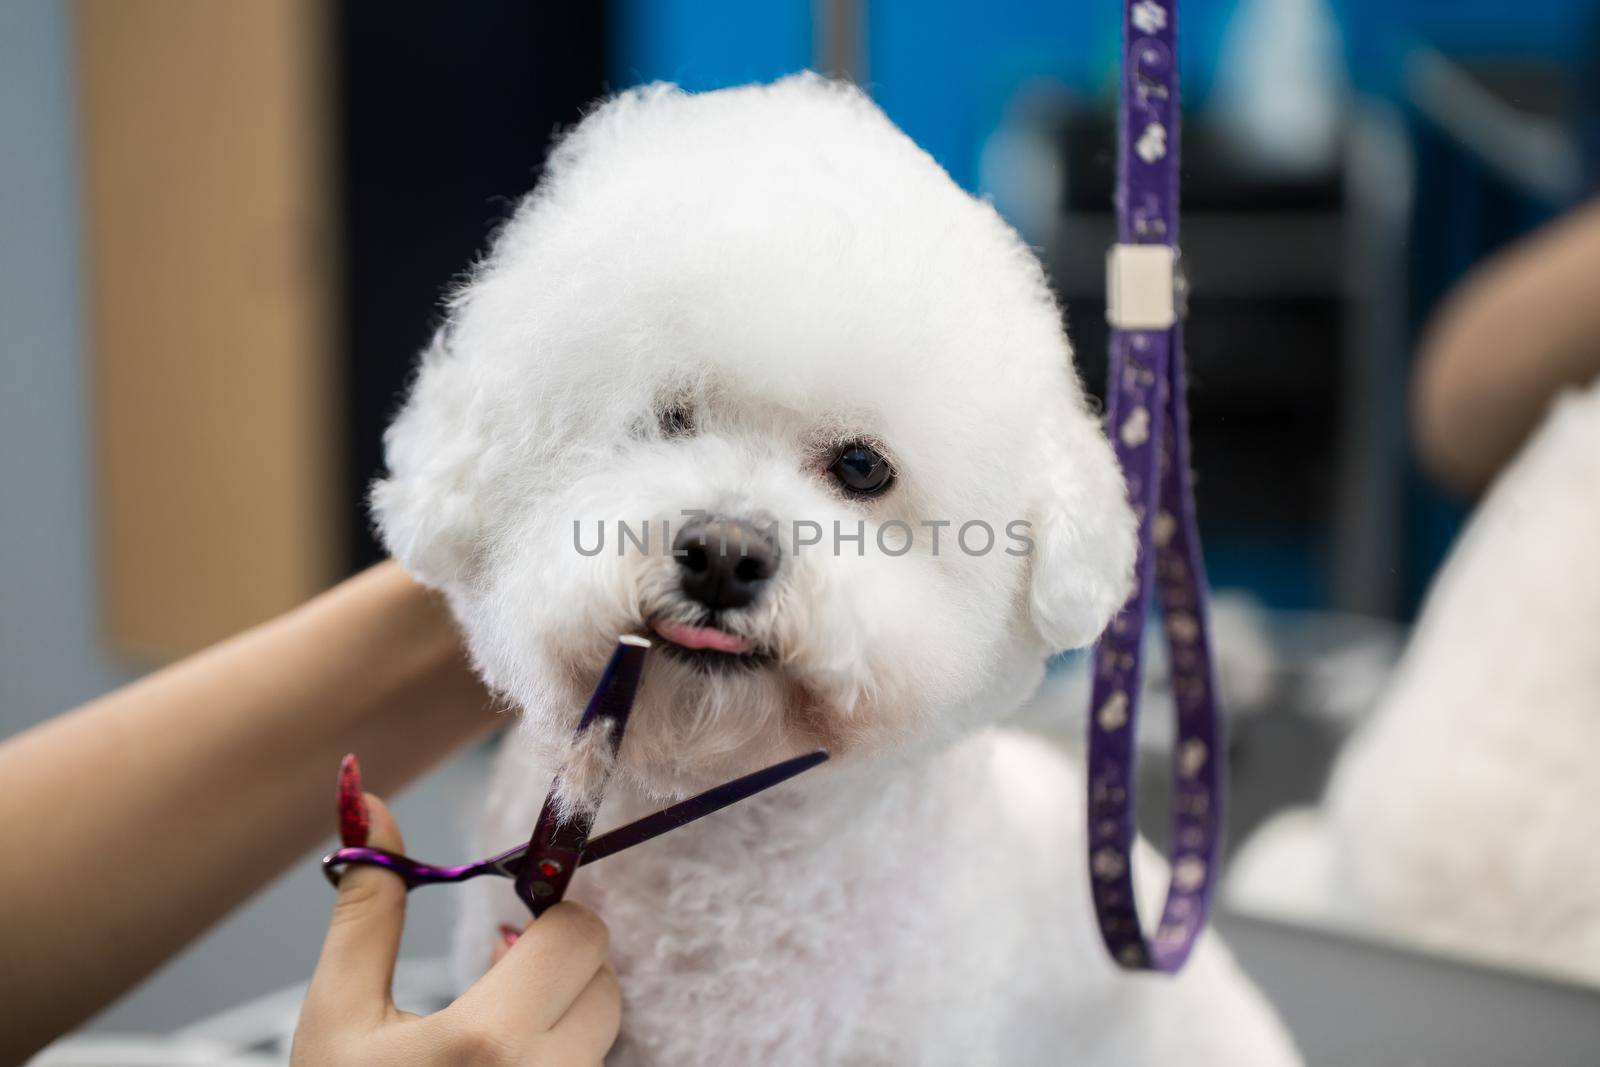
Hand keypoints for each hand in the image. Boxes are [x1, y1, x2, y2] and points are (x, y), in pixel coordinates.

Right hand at [292, 790, 620, 1064]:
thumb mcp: (338, 1015)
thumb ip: (368, 907)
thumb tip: (366, 798)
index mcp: (487, 1044)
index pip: (582, 937)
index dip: (548, 918)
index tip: (504, 929)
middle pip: (605, 982)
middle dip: (557, 963)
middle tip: (496, 973)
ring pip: (602, 1034)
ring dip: (562, 1015)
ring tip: (491, 1030)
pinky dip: (561, 1058)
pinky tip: (503, 1065)